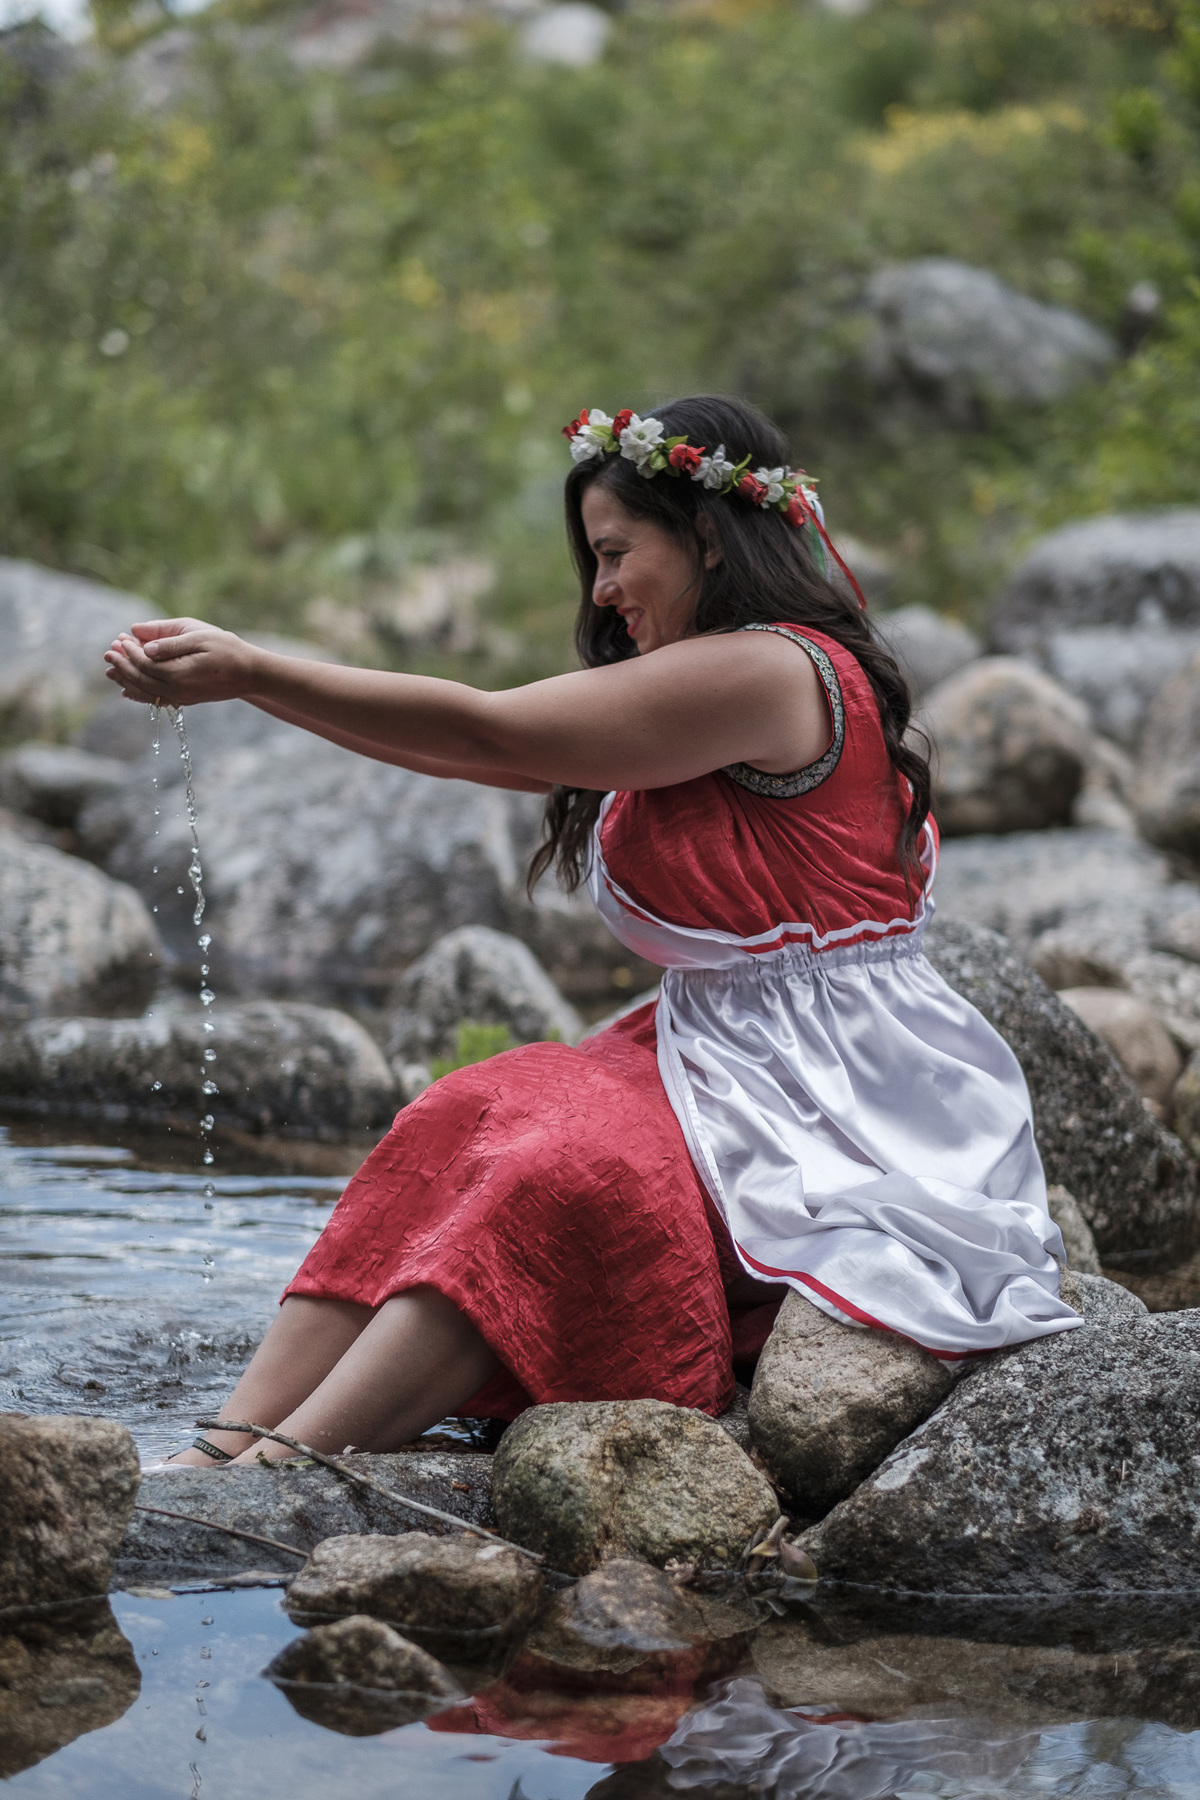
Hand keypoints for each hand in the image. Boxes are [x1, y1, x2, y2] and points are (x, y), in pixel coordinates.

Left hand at [103, 619, 262, 706]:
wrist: (251, 674)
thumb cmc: (227, 649)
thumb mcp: (199, 636)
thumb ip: (169, 641)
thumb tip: (142, 643)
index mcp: (179, 673)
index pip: (144, 663)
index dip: (129, 651)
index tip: (119, 638)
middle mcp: (177, 690)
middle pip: (140, 679)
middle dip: (122, 665)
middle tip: (108, 651)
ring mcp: (181, 698)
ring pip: (145, 692)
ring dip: (126, 680)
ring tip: (110, 669)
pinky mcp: (185, 700)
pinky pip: (156, 700)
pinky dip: (139, 695)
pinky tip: (127, 690)